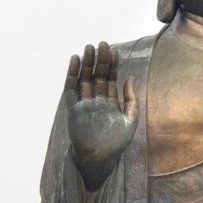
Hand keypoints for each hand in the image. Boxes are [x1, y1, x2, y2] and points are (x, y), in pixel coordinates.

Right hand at [66, 42, 138, 190]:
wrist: (99, 158)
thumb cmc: (116, 143)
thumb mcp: (130, 120)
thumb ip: (131, 100)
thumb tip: (130, 78)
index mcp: (110, 103)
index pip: (110, 79)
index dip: (112, 65)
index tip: (114, 51)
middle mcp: (96, 101)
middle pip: (97, 76)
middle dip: (100, 60)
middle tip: (102, 43)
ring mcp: (83, 104)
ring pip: (84, 79)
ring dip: (86, 63)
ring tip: (89, 47)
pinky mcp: (72, 108)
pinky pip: (71, 88)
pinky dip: (72, 74)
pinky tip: (75, 60)